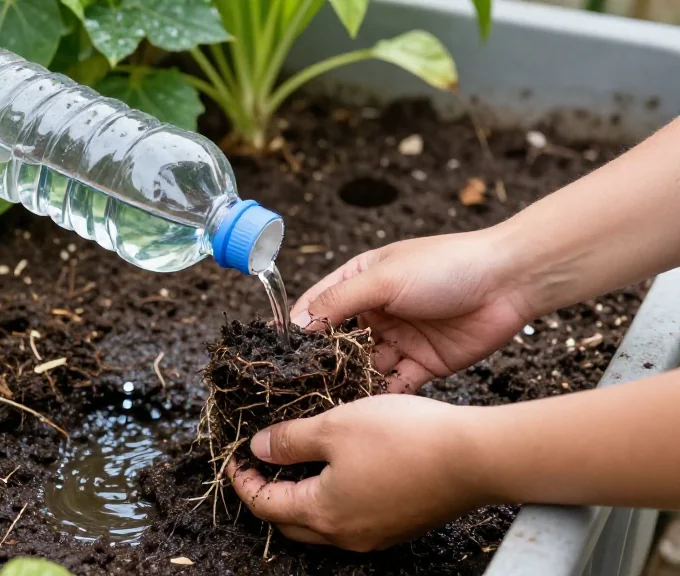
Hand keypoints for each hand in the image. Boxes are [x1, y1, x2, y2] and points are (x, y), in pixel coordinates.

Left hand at [227, 394, 486, 550]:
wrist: (474, 457)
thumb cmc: (402, 438)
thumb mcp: (334, 426)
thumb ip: (290, 440)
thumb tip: (258, 450)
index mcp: (321, 513)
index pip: (264, 505)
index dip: (243, 481)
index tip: (235, 458)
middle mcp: (346, 535)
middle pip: (290, 522)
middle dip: (268, 495)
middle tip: (261, 464)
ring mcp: (376, 535)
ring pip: (323, 523)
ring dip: (303, 496)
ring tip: (300, 460)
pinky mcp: (400, 526)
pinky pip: (352, 518)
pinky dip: (334, 497)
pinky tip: (342, 468)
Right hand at [290, 229, 532, 391]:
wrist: (510, 281)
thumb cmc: (445, 266)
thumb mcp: (384, 278)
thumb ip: (339, 302)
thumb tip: (298, 325)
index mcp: (361, 282)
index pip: (318, 308)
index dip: (297, 330)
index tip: (275, 355)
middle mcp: (376, 312)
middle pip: (338, 344)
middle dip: (320, 365)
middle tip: (296, 390)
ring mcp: (399, 339)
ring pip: (363, 367)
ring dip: (348, 384)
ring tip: (325, 406)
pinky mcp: (424, 364)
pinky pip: (394, 384)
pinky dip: (380, 396)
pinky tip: (364, 413)